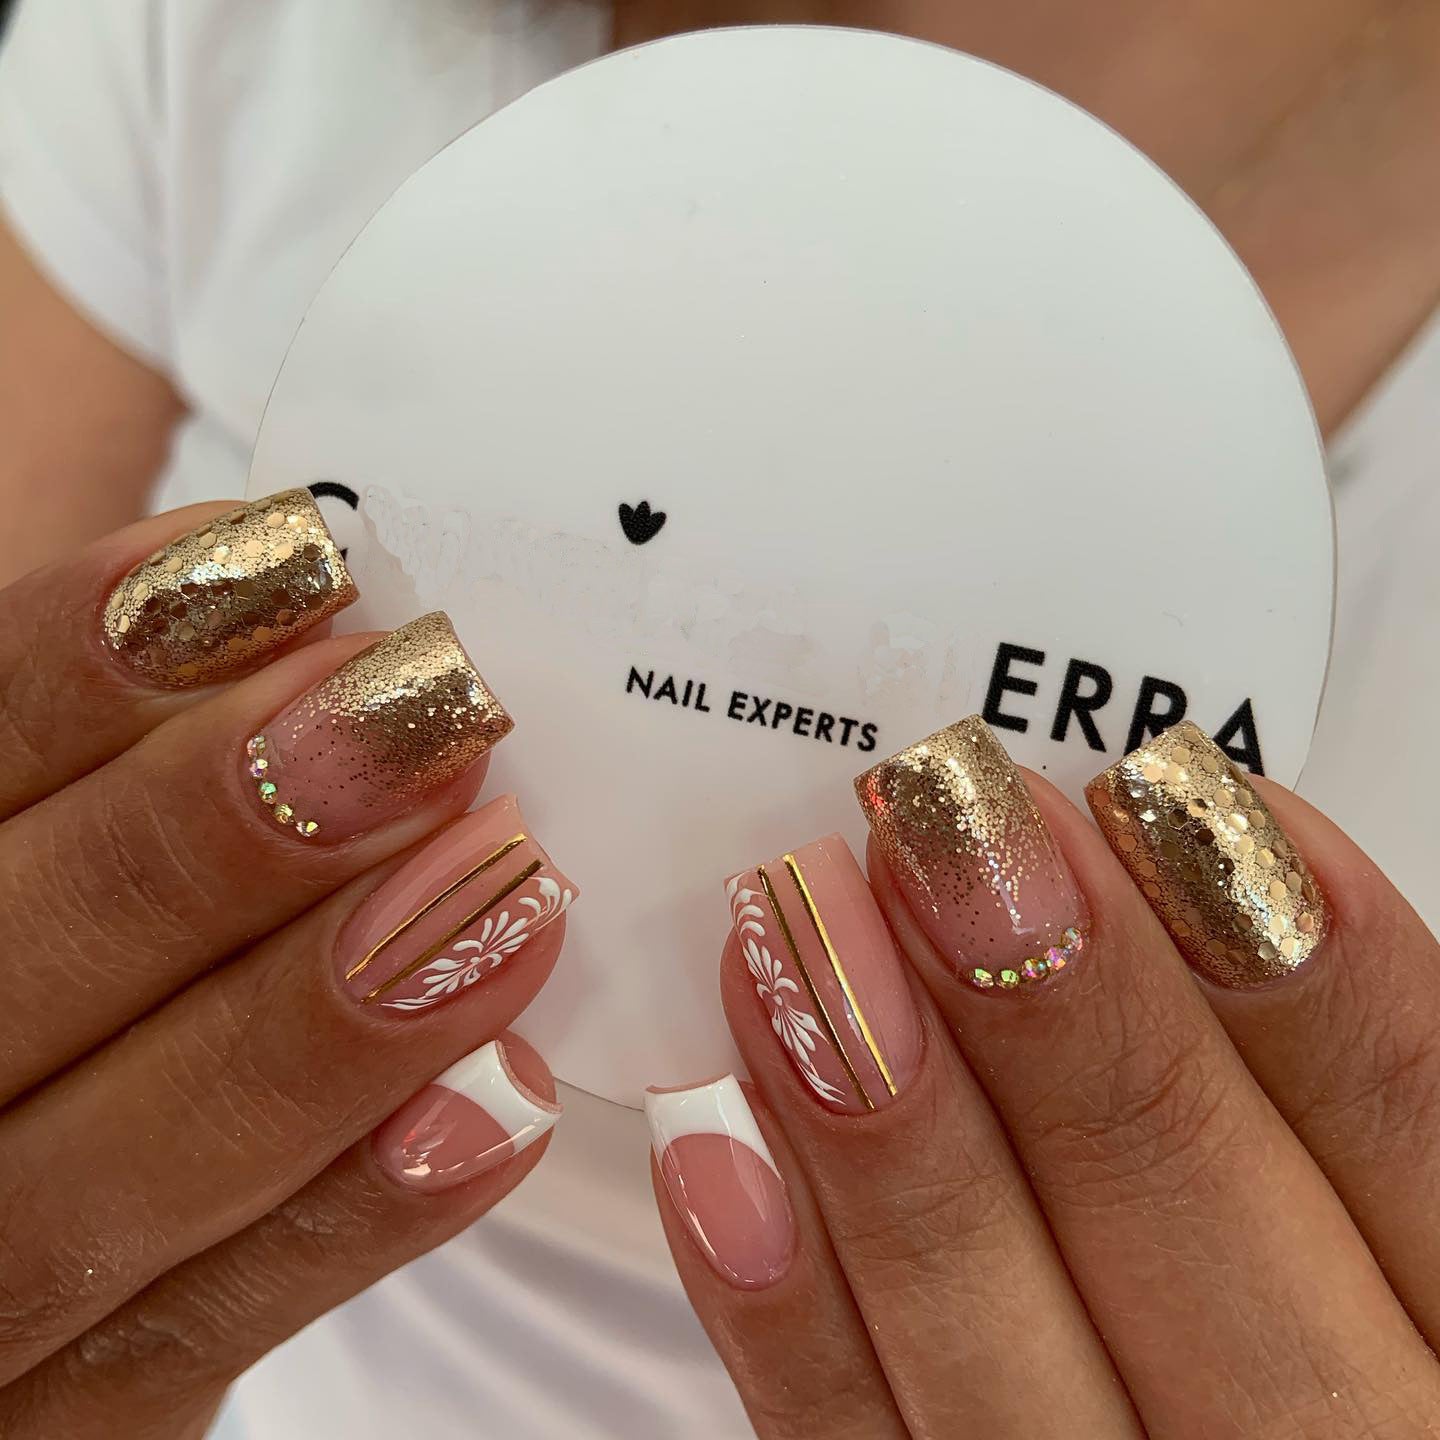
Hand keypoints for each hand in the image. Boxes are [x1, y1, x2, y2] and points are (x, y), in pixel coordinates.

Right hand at [0, 492, 574, 1437]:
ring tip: (505, 880)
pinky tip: (502, 1101)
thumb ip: (104, 783)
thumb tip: (311, 623)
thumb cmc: (47, 961)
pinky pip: (194, 1339)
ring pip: (102, 1174)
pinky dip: (349, 1221)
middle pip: (9, 960)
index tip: (293, 562)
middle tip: (426, 705)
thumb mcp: (41, 852)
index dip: (91, 661)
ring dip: (315, 1021)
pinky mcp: (62, 1425)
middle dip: (225, 829)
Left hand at [651, 715, 1439, 1436]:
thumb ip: (1325, 1090)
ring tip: (801, 917)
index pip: (1406, 1124)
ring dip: (887, 1113)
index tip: (1158, 791)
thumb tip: (1188, 864)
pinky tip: (716, 1145)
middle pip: (1186, 1210)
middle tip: (942, 821)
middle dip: (1052, 995)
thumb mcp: (1393, 1225)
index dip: (1285, 953)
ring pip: (995, 1338)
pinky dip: (786, 1311)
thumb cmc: (1303, 1334)